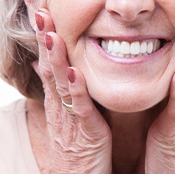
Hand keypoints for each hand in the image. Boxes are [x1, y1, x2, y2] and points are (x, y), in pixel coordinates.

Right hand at [32, 9, 111, 172]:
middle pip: (50, 70)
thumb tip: (44, 69)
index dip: (45, 42)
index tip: (43, 18)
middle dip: (46, 43)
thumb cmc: (74, 144)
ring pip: (60, 85)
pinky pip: (80, 108)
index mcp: (58, 101)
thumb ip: (58, 92)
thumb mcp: (64, 115)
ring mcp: (70, 118)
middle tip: (41, 15)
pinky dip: (76, 90)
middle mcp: (60, 107)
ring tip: (52, 36)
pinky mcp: (86, 131)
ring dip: (56, 60)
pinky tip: (73, 73)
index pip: (48, 66)